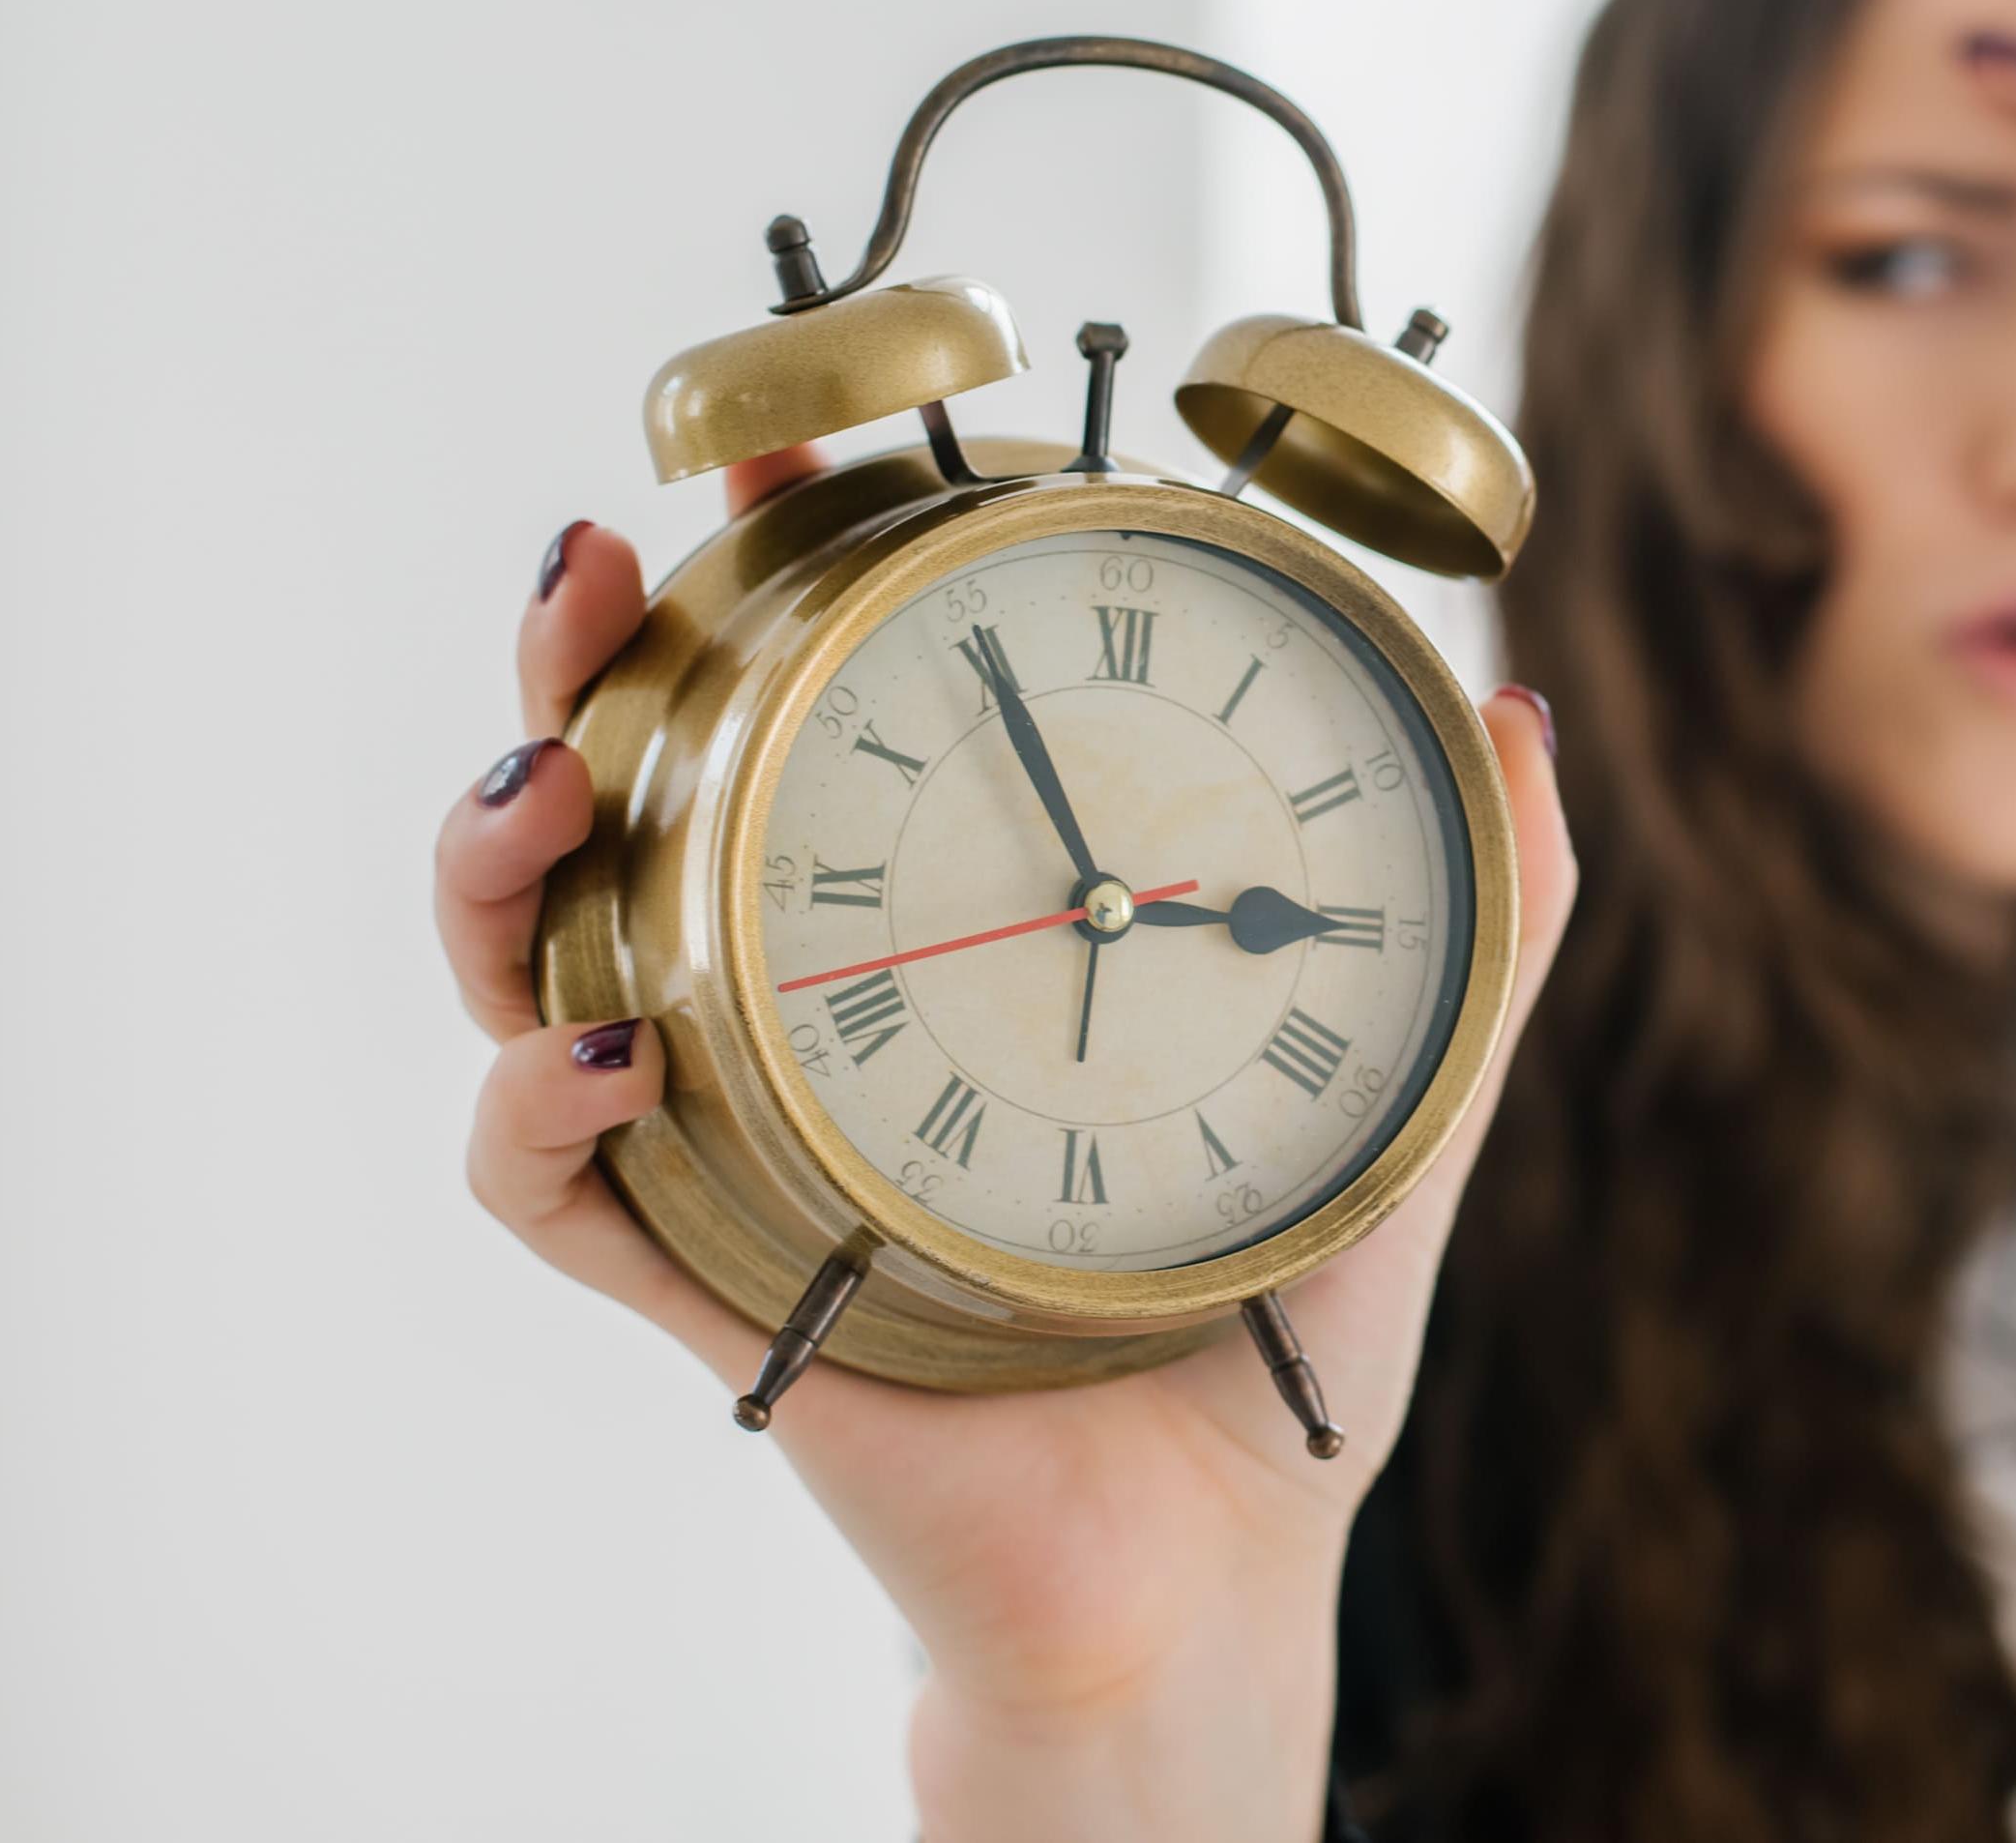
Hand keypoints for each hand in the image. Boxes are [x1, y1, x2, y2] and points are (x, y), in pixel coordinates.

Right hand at [432, 444, 1576, 1838]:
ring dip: (494, 855)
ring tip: (547, 776)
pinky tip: (612, 1041)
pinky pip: (549, 1187)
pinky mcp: (712, 1276)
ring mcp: (741, 1140)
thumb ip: (1482, 915)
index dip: (777, 580)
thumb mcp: (1402, 1082)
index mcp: (952, 934)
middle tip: (603, 566)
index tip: (788, 453)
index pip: (825, 718)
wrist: (1215, 1563)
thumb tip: (1522, 712)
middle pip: (634, 803)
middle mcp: (815, 1015)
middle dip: (581, 665)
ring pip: (529, 961)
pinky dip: (536, 1101)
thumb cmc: (1289, 1321)